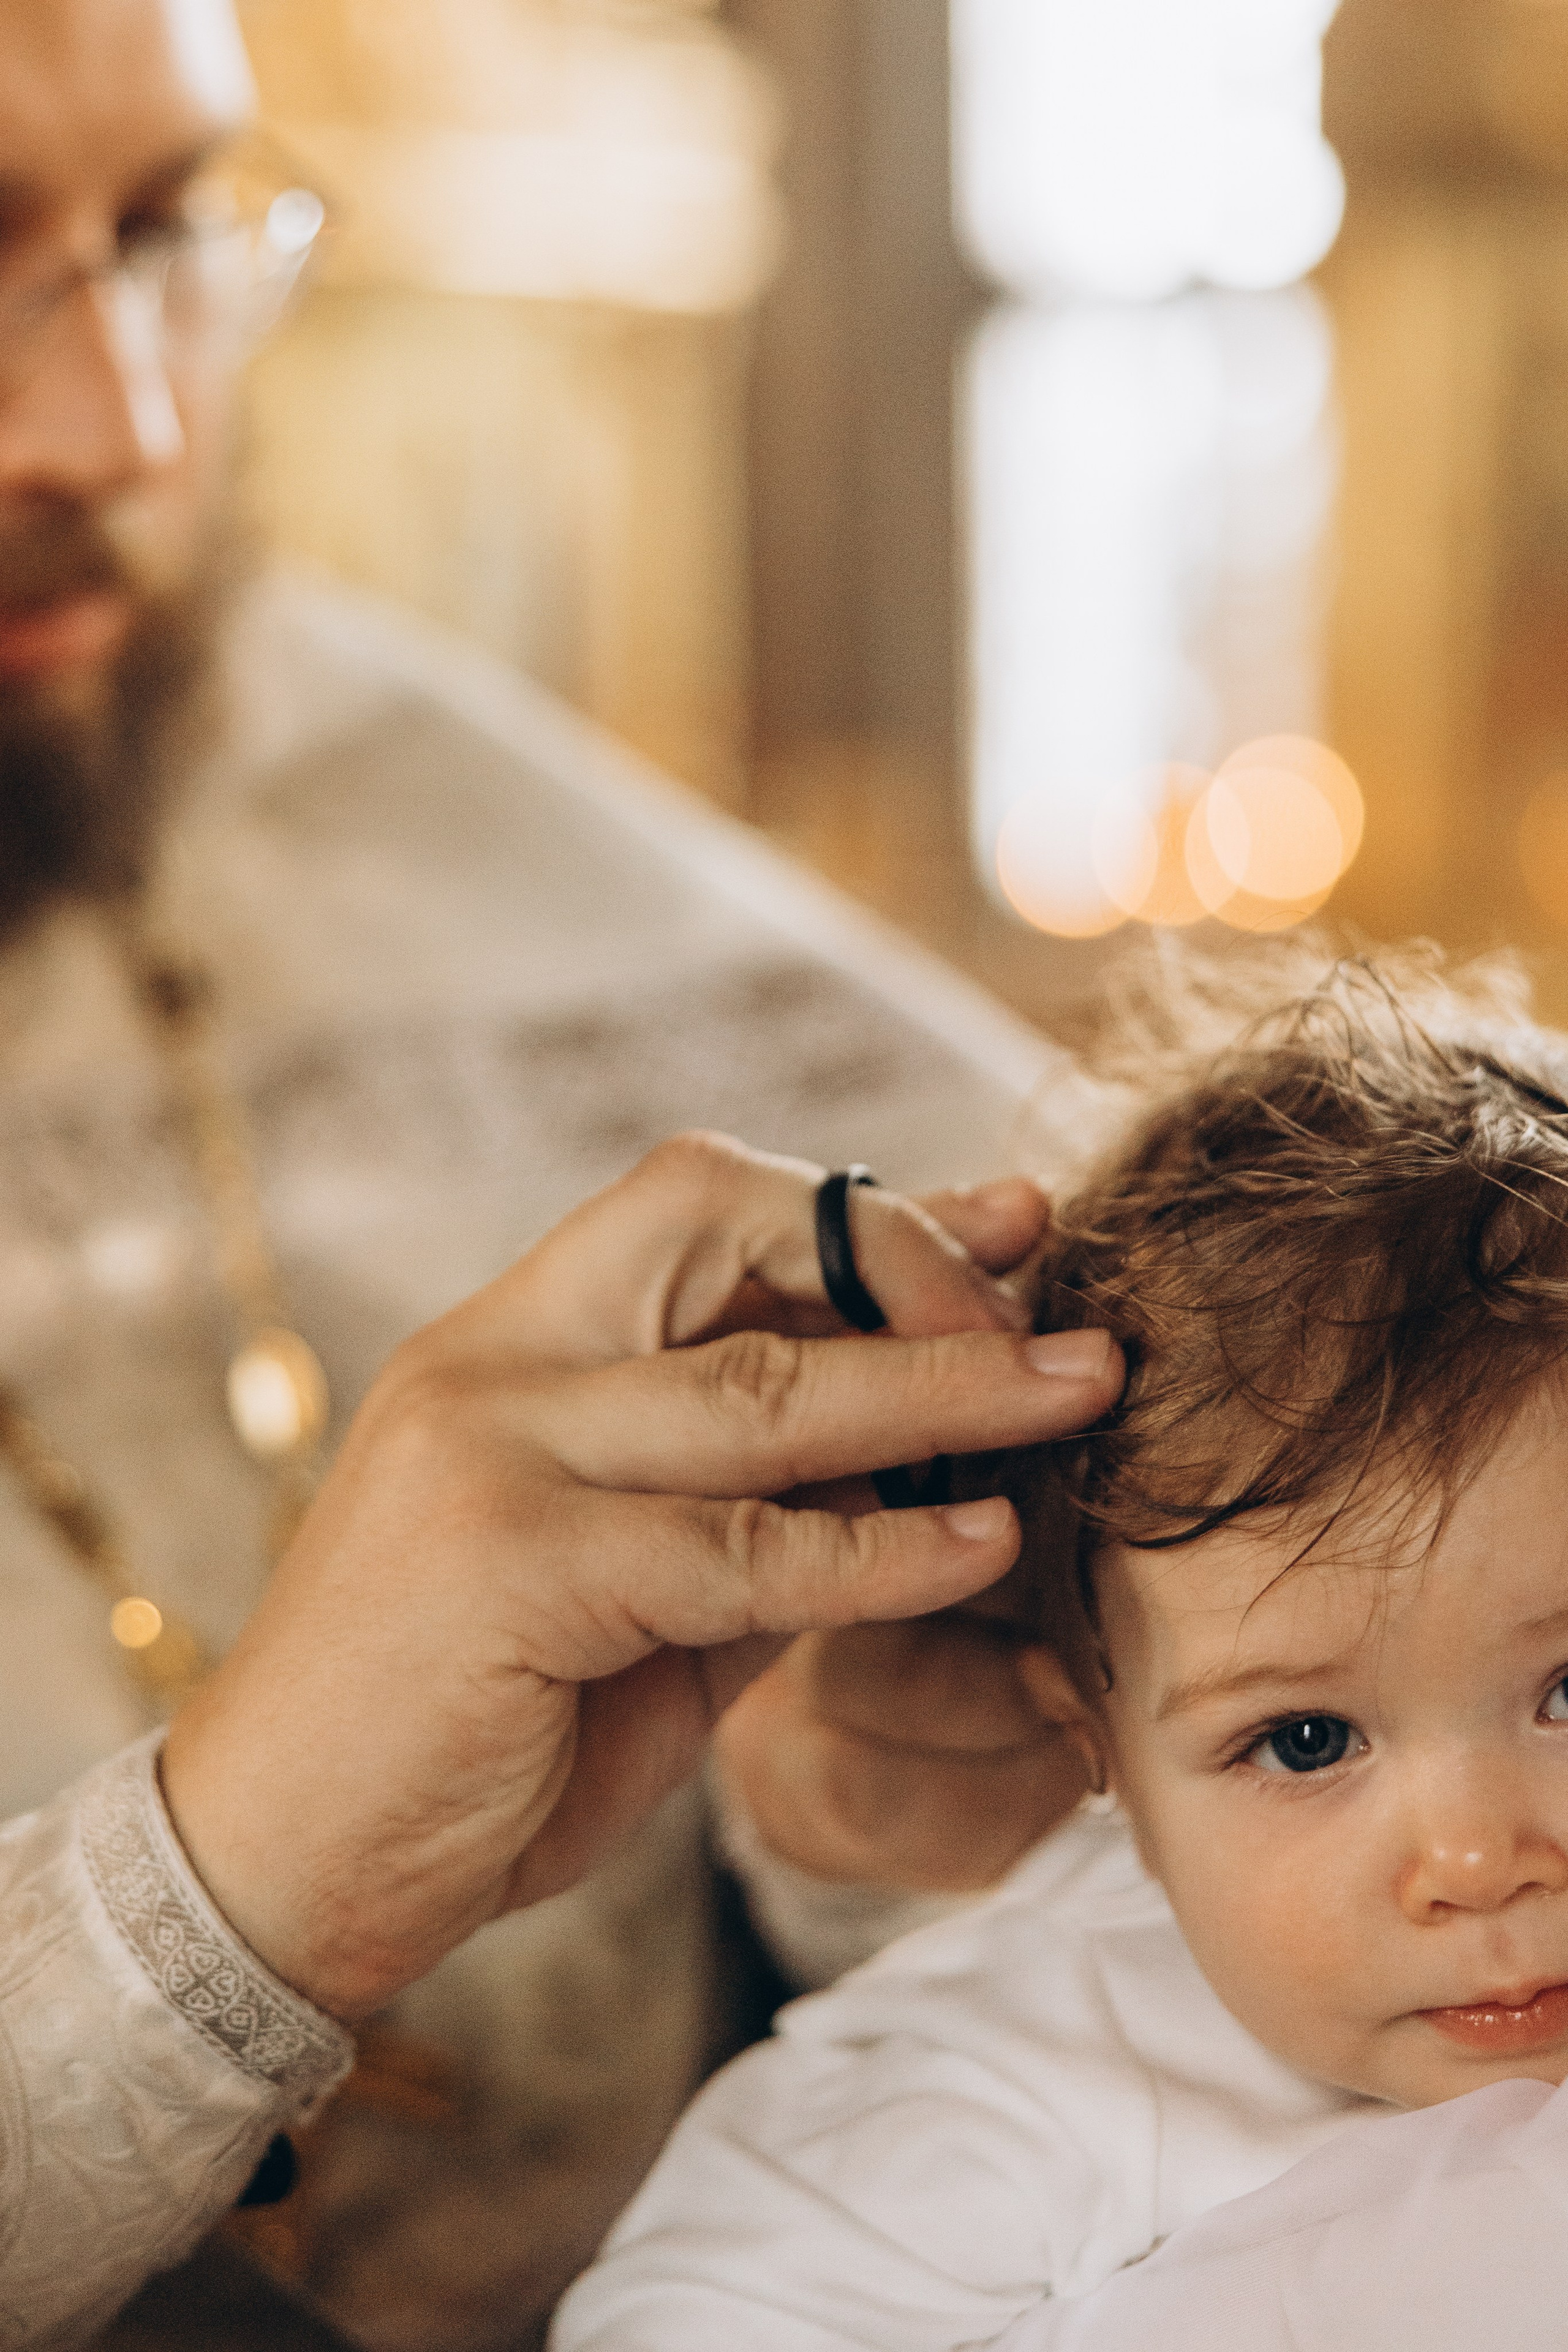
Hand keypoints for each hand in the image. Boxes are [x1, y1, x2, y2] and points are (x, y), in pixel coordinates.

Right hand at [161, 1135, 1121, 2019]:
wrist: (279, 1861)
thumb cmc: (468, 1719)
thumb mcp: (629, 1582)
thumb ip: (754, 1499)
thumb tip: (929, 1444)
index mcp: (510, 1340)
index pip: (699, 1201)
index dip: (864, 1210)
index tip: (1004, 1224)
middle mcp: (492, 1361)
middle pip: (724, 1221)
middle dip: (909, 1260)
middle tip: (1049, 1321)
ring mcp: (490, 1452)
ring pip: (761, 1385)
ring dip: (949, 1390)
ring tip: (1083, 1389)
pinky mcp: (513, 1565)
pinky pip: (743, 1542)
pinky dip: (882, 1547)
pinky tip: (983, 1547)